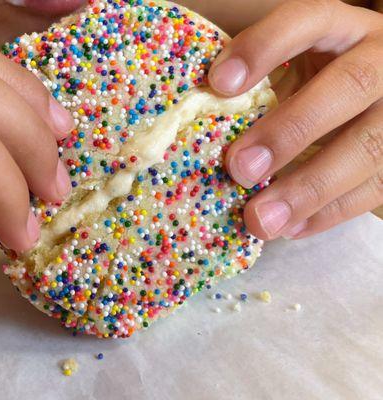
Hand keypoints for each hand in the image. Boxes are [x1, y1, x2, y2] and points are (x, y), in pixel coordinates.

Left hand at [208, 0, 382, 239]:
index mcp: (342, 28)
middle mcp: (381, 59)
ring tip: (261, 220)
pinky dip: (330, 213)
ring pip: (369, 147)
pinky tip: (290, 229)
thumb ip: (255, 81)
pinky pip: (377, 187)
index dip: (264, 49)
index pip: (308, 20)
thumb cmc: (315, 79)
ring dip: (310, 189)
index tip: (218, 84)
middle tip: (240, 169)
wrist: (376, 95)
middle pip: (350, 85)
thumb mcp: (291, 64)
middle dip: (291, 131)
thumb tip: (194, 108)